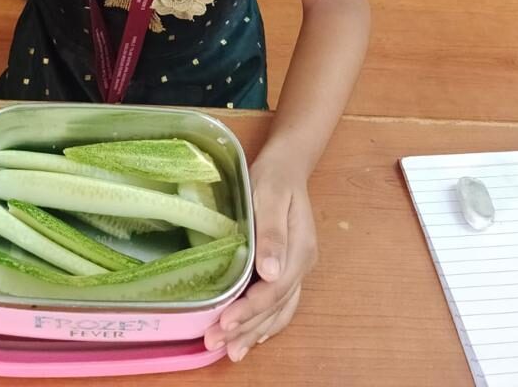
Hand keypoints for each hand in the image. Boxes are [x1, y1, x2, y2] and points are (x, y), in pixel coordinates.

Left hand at [204, 155, 316, 361]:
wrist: (288, 165)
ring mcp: (297, 268)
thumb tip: (271, 272)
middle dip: (246, 328)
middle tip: (215, 344)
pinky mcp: (288, 267)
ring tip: (232, 352)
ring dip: (255, 332)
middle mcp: (301, 265)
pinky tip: (254, 335)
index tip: (224, 322)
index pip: (274, 290)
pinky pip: (281, 304)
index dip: (249, 310)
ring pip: (279, 310)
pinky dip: (267, 323)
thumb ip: (271, 233)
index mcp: (300, 250)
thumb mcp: (271, 195)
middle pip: (275, 307)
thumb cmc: (275, 177)